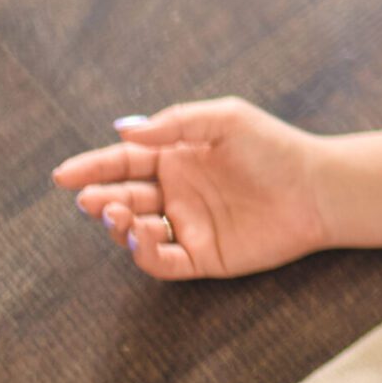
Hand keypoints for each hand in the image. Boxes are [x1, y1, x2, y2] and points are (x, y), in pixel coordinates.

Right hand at [51, 98, 332, 280]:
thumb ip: (175, 124)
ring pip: (134, 232)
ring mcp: (188, 225)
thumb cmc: (275, 147)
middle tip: (89, 198)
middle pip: (122, 197)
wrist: (318, 188)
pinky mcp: (203, 256)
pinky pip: (162, 262)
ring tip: (117, 212)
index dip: (92, 168)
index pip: (124, 162)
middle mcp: (177, 192)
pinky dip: (144, 253)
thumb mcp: (225, 120)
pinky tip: (144, 235)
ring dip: (116, 225)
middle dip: (98, 198)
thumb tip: (123, 130)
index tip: (63, 175)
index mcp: (178, 158)